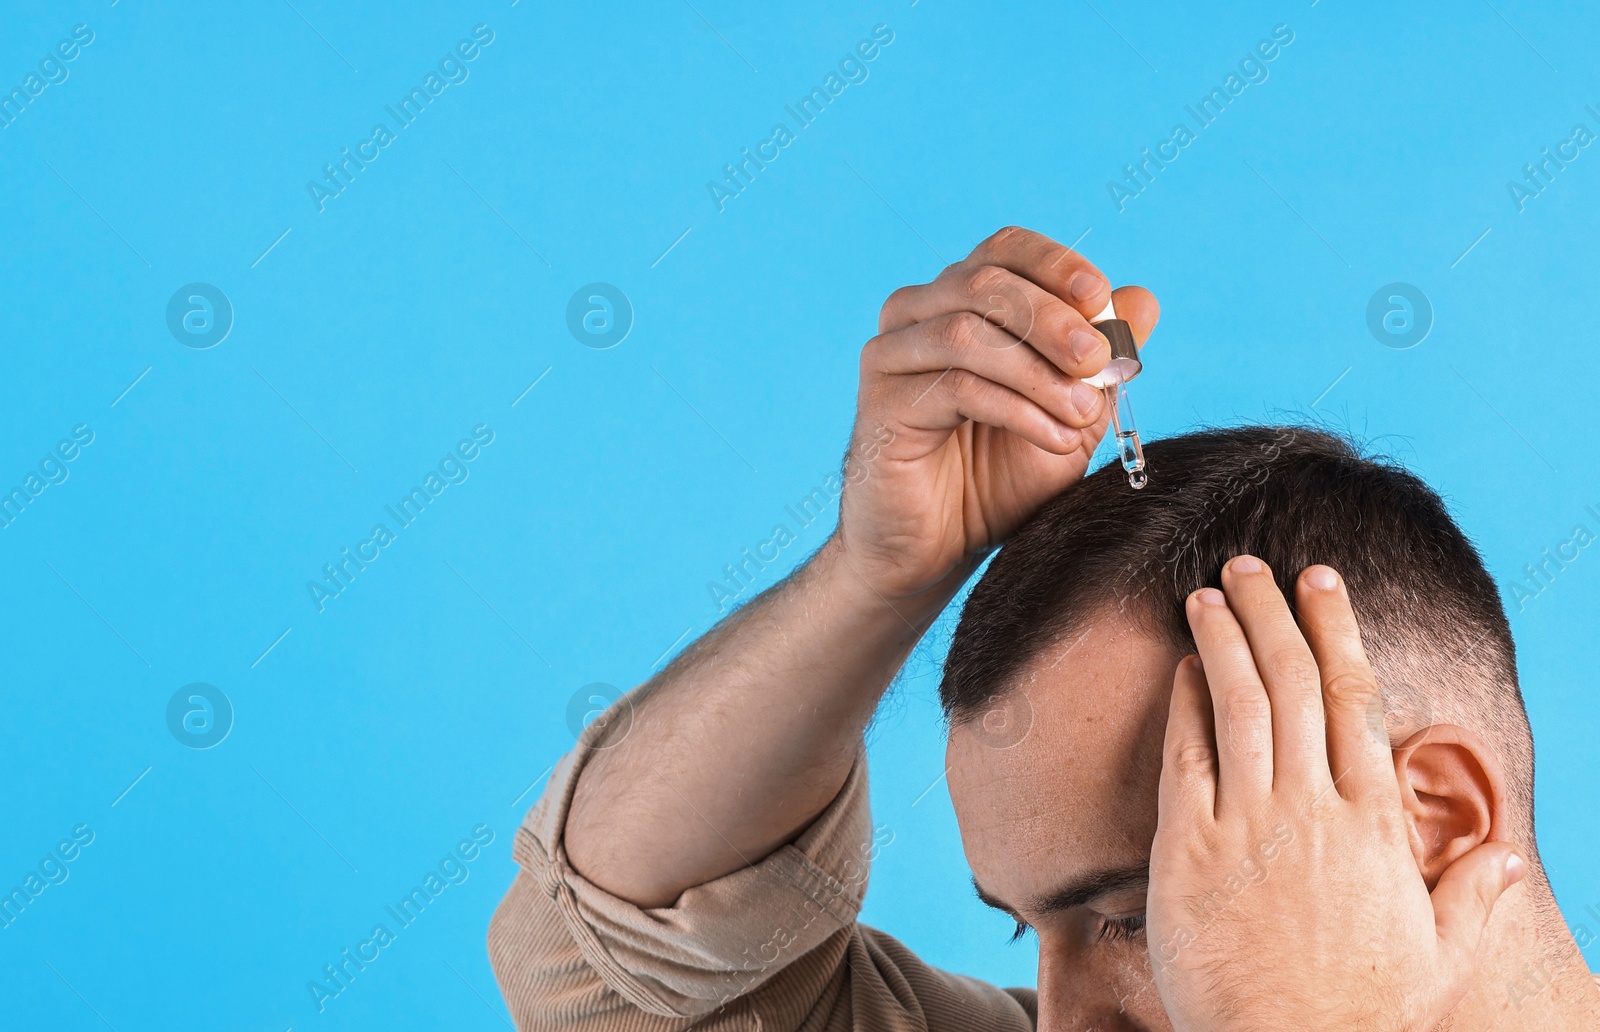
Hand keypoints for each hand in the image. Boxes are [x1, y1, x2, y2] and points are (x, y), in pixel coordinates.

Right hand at [833, 226, 1158, 599]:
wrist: (939, 551)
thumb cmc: (996, 481)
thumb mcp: (1069, 414)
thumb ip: (1100, 361)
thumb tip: (1143, 301)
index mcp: (957, 301)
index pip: (1004, 250)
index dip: (1055, 264)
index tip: (1101, 300)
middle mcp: (915, 315)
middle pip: (984, 282)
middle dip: (1054, 319)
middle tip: (1101, 363)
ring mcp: (891, 356)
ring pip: (968, 332)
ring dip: (1040, 373)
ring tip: (1084, 415)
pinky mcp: (881, 403)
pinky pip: (956, 387)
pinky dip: (1019, 411)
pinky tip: (1056, 440)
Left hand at [1146, 556, 1526, 1030]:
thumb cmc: (1361, 1013)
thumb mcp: (1436, 956)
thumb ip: (1470, 898)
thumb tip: (1509, 857)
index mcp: (1372, 821)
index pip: (1355, 699)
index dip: (1334, 630)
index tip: (1320, 584)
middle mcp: (1311, 808)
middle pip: (1293, 683)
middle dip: (1271, 613)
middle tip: (1250, 564)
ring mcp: (1248, 825)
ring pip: (1238, 706)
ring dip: (1222, 640)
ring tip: (1207, 593)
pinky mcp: (1190, 851)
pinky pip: (1186, 759)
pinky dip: (1183, 707)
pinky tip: (1179, 671)